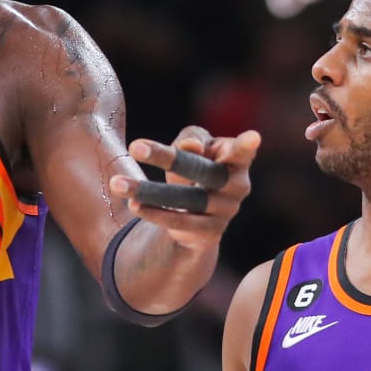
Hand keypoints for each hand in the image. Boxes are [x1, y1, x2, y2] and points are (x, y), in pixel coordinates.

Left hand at [111, 127, 259, 250]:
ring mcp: (225, 212)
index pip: (242, 151)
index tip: (252, 137)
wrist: (201, 218)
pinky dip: (155, 213)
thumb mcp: (195, 147)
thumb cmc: (198, 168)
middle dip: (170, 159)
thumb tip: (190, 146)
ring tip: (117, 183)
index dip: (246, 146)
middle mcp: (237, 187)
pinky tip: (134, 205)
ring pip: (186, 199)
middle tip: (135, 146)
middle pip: (203, 171)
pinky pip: (180, 222)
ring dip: (148, 191)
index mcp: (237, 160)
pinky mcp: (210, 234)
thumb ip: (192, 139)